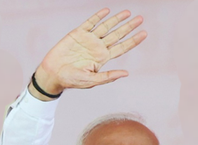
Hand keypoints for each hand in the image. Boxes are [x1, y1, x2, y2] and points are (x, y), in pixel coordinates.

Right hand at [30, 8, 146, 99]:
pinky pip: (90, 22)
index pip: (122, 48)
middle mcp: (98, 47)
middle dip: (129, 27)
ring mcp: (88, 39)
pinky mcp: (78, 33)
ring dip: (117, 19)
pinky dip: (98, 16)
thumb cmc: (72, 80)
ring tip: (128, 13)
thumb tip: (126, 73)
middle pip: (117, 35)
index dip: (133, 41)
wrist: (53, 73)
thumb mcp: (92, 80)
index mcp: (103, 58)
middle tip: (140, 18)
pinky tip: (107, 11)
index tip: (144, 33)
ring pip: (106, 27)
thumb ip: (108, 76)